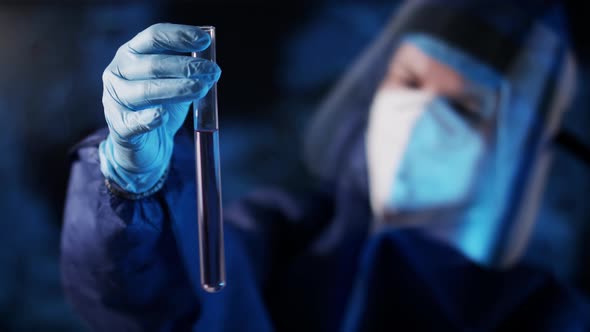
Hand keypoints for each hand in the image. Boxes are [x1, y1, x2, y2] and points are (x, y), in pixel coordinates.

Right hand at [98, 23, 220, 194]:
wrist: (146, 146)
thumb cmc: (160, 107)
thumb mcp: (177, 85)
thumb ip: (191, 75)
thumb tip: (211, 69)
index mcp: (131, 54)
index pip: (153, 37)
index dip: (179, 36)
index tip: (205, 41)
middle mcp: (118, 73)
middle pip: (153, 64)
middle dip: (186, 66)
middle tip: (213, 70)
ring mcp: (115, 100)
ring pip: (146, 91)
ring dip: (177, 89)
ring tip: (201, 89)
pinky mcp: (119, 128)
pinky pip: (135, 122)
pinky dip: (149, 118)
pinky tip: (162, 116)